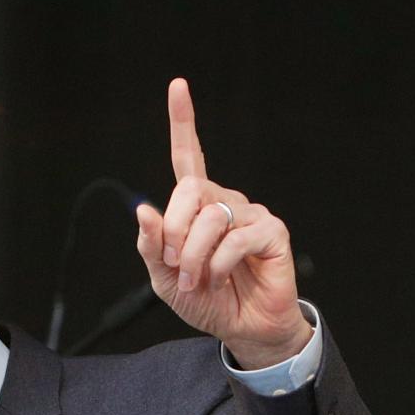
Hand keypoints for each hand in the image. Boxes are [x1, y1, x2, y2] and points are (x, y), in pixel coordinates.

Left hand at [135, 79, 311, 369]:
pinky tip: (221, 277)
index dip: (183, 121)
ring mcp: (250, 214)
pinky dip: (219, 263)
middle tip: (176, 264)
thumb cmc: (206, 299)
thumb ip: (152, 246)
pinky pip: (236, 237)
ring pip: (210, 218)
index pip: (188, 156)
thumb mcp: (164, 278)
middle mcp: (224, 201)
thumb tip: (143, 210)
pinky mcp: (271, 232)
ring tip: (199, 280)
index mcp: (196, 206)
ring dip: (195, 256)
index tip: (178, 85)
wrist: (240, 329)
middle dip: (174, 231)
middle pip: (189, 190)